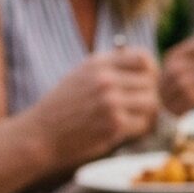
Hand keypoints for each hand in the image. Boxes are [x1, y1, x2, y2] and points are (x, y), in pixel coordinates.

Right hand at [29, 48, 160, 164]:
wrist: (41, 134)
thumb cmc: (63, 107)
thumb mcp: (82, 75)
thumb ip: (110, 67)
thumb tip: (147, 65)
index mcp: (99, 64)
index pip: (143, 58)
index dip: (151, 71)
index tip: (146, 83)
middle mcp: (106, 79)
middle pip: (151, 83)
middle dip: (149, 96)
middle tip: (139, 108)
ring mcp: (110, 102)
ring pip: (152, 104)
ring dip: (147, 114)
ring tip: (134, 120)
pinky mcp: (114, 124)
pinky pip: (144, 124)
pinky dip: (139, 129)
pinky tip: (125, 130)